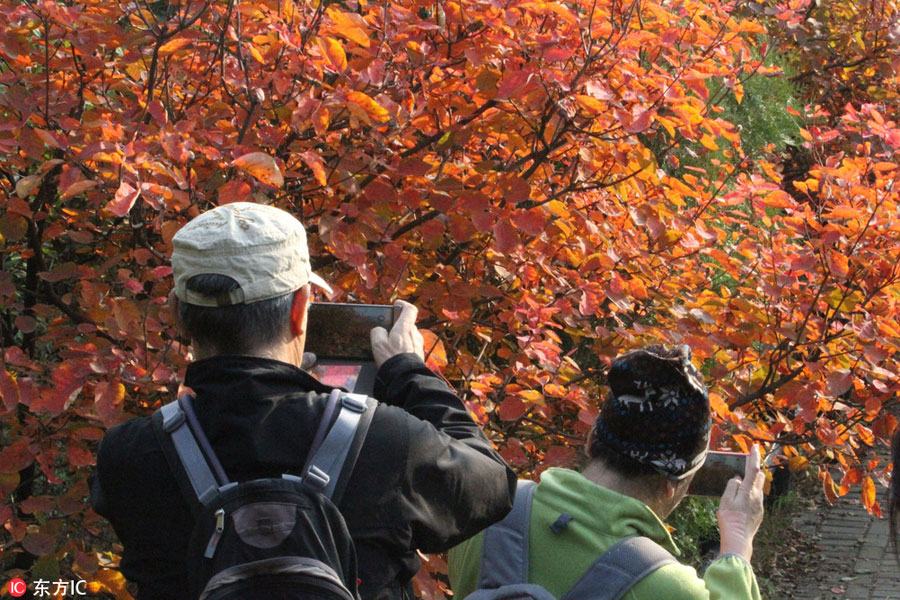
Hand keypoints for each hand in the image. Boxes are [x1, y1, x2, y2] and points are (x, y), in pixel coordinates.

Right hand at [370, 300, 424, 367]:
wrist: (406, 378)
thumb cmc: (392, 360)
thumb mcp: (378, 343)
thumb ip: (377, 332)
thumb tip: (380, 330)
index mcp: (405, 327)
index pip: (410, 309)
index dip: (403, 305)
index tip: (396, 305)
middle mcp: (415, 334)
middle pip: (408, 323)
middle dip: (398, 325)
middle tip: (388, 331)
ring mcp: (419, 345)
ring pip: (410, 335)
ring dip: (401, 337)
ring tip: (391, 346)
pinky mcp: (419, 355)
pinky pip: (411, 346)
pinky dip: (405, 347)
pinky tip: (396, 355)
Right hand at [717, 445, 764, 560]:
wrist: (738, 538)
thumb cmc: (730, 519)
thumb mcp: (725, 499)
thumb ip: (732, 486)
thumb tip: (738, 478)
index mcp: (748, 490)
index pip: (752, 469)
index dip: (754, 456)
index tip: (755, 447)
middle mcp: (757, 496)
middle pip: (759, 477)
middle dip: (754, 469)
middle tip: (747, 465)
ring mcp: (760, 505)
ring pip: (758, 488)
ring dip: (752, 483)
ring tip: (741, 486)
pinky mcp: (760, 512)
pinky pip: (756, 498)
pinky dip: (751, 494)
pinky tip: (742, 501)